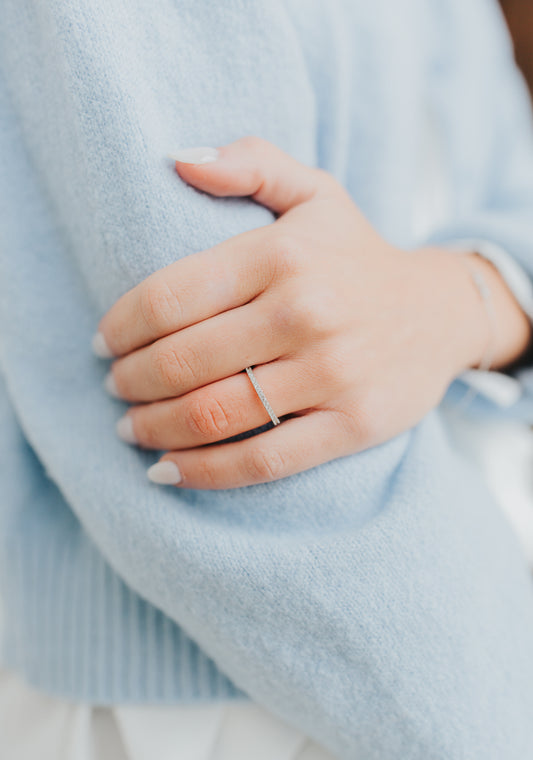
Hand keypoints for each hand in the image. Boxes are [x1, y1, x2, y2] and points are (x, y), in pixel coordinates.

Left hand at [94, 137, 530, 488]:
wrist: (440, 313)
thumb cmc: (356, 256)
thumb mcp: (314, 192)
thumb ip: (250, 163)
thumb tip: (177, 159)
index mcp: (282, 253)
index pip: (169, 297)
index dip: (120, 327)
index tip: (104, 342)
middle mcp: (305, 312)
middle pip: (182, 361)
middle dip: (130, 382)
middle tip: (116, 387)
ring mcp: (331, 373)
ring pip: (213, 414)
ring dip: (154, 427)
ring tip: (132, 427)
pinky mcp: (352, 424)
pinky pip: (261, 459)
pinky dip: (203, 472)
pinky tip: (166, 470)